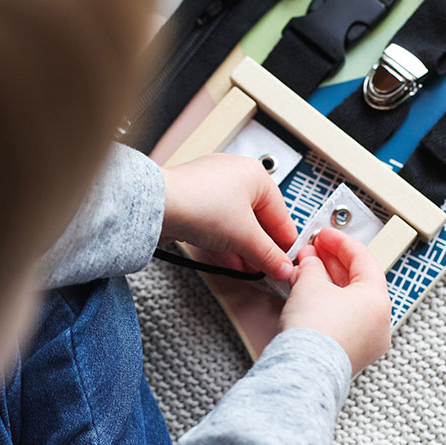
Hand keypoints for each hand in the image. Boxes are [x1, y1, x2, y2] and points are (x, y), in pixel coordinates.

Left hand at [161, 154, 297, 280]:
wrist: (157, 206)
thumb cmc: (199, 203)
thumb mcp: (245, 237)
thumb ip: (268, 255)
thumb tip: (282, 266)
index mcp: (255, 175)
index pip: (281, 214)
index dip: (286, 242)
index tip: (288, 263)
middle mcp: (234, 176)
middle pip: (257, 219)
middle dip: (261, 248)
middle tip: (269, 269)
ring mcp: (211, 187)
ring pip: (235, 224)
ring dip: (243, 249)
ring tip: (249, 269)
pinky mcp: (193, 202)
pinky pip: (216, 225)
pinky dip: (225, 243)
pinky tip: (230, 262)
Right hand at [280, 227, 390, 374]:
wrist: (304, 371)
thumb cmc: (315, 332)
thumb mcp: (310, 284)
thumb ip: (312, 267)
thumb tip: (311, 263)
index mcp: (379, 301)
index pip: (363, 260)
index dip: (341, 243)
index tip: (325, 235)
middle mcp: (379, 323)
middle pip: (357, 282)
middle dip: (332, 263)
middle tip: (313, 251)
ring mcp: (367, 342)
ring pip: (349, 302)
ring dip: (327, 283)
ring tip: (306, 271)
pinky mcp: (351, 355)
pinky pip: (343, 321)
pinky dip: (328, 305)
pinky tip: (310, 296)